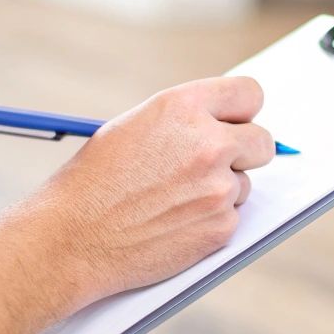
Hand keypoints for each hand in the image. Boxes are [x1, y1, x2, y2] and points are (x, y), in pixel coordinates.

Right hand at [26, 77, 275, 302]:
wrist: (71, 238)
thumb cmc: (92, 183)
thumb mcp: (133, 128)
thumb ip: (182, 121)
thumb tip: (222, 124)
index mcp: (183, 107)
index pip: (249, 94)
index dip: (244, 112)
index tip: (238, 124)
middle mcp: (208, 143)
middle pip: (263, 142)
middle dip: (245, 153)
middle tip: (217, 166)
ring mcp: (219, 187)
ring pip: (243, 185)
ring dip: (220, 192)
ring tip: (171, 202)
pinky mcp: (221, 227)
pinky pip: (231, 219)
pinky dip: (209, 223)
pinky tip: (172, 225)